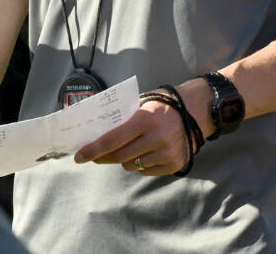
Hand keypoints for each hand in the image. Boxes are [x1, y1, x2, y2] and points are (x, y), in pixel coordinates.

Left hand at [72, 99, 191, 176]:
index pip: (112, 140)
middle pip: (119, 156)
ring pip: (132, 166)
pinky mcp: (174, 164)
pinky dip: (140, 165)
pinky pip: (146, 171)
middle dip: (103, 157)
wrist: (196, 111)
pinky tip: (143, 153)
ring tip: (126, 149)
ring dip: (123, 160)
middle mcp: (157, 138)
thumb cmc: (163, 105)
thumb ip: (122, 116)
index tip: (79, 156)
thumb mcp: (142, 103)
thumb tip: (95, 128)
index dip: (93, 149)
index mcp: (145, 119)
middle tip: (94, 156)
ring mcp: (167, 153)